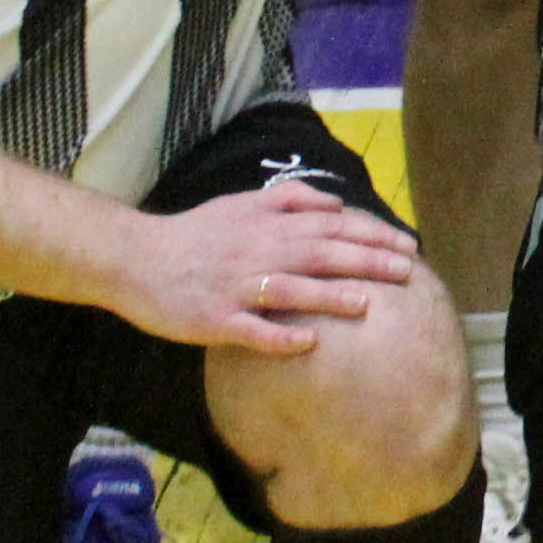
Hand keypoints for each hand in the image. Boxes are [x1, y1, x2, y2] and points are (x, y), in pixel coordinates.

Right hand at [117, 181, 422, 354]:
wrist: (135, 258)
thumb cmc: (194, 234)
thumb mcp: (240, 203)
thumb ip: (288, 200)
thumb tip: (335, 204)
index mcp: (267, 226)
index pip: (331, 226)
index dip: (372, 234)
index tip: (408, 245)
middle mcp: (257, 253)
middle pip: (320, 254)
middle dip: (366, 261)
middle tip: (407, 272)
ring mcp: (236, 287)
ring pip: (289, 289)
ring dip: (329, 295)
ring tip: (367, 303)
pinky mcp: (214, 319)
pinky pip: (251, 330)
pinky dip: (279, 336)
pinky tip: (308, 342)